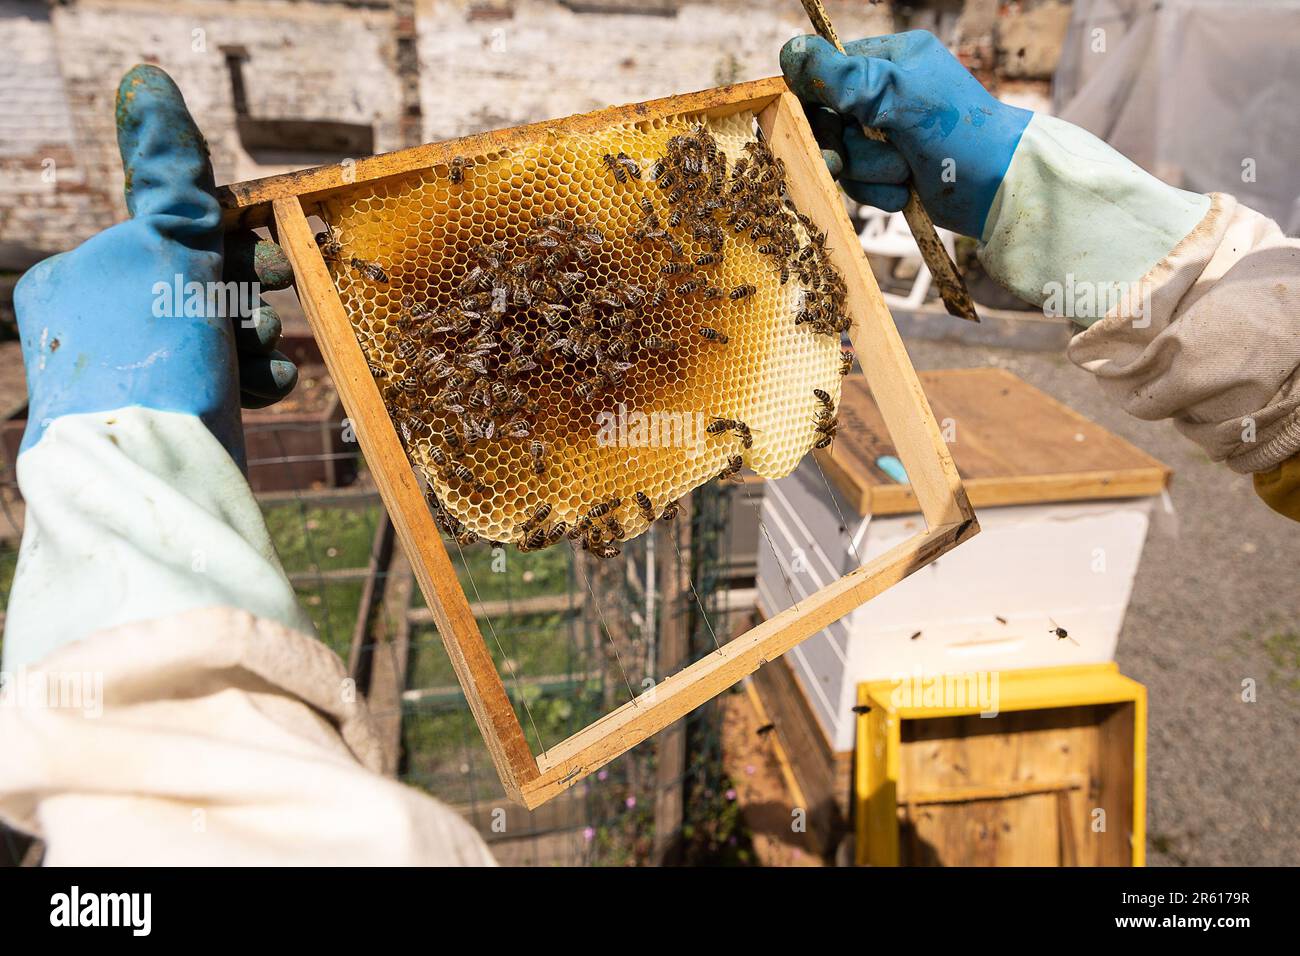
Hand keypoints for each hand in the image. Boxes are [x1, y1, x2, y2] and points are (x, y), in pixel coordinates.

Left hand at [14, 65, 297, 463]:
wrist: (154, 478)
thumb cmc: (152, 357)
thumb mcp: (166, 249)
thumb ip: (170, 178)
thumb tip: (149, 80)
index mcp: (77, 279)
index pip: (170, 235)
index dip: (234, 240)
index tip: (279, 257)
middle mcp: (97, 327)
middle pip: (199, 285)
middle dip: (250, 292)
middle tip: (282, 296)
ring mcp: (134, 378)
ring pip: (216, 336)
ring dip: (257, 336)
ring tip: (267, 353)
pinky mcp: (169, 419)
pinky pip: (220, 381)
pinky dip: (251, 377)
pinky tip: (268, 384)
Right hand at [780, 31, 1031, 237]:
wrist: (999, 190)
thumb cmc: (957, 133)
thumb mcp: (894, 95)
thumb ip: (839, 75)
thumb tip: (788, 51)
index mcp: (892, 59)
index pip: (829, 70)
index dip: (819, 99)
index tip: (826, 118)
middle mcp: (888, 93)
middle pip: (830, 119)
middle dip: (850, 145)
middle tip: (858, 157)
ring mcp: (889, 134)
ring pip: (844, 155)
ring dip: (869, 172)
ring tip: (904, 173)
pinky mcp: (891, 170)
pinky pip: (859, 183)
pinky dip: (879, 192)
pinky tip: (906, 192)